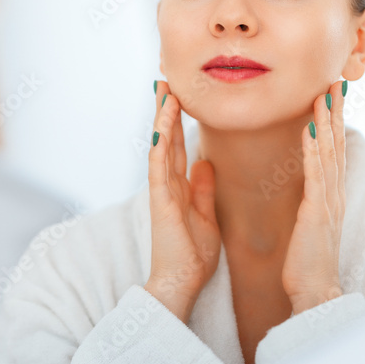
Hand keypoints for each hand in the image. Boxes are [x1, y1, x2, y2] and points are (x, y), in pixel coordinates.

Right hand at [144, 80, 221, 322]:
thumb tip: (205, 163)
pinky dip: (159, 143)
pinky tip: (161, 123)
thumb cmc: (192, 255)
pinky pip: (157, 166)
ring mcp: (161, 190)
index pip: (177, 145)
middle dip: (165, 109)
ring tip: (164, 91)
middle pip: (165, 138)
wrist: (181, 283)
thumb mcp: (206, 215)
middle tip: (166, 80)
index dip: (178, 120)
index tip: (180, 94)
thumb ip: (203, 189)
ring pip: (159, 145)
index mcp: (179, 187)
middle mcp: (167, 184)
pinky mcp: (159, 200)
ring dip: (161, 117)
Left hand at [282, 79, 347, 314]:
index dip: (332, 121)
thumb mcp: (308, 224)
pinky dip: (313, 150)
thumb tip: (306, 186)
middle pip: (336, 144)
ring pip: (328, 152)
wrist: (314, 292)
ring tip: (324, 93)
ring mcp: (328, 201)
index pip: (332, 150)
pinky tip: (310, 129)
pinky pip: (316, 174)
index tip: (330, 95)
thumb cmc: (306, 262)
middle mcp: (334, 193)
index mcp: (330, 195)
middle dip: (334, 111)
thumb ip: (309, 202)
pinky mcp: (317, 212)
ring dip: (326, 121)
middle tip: (334, 81)